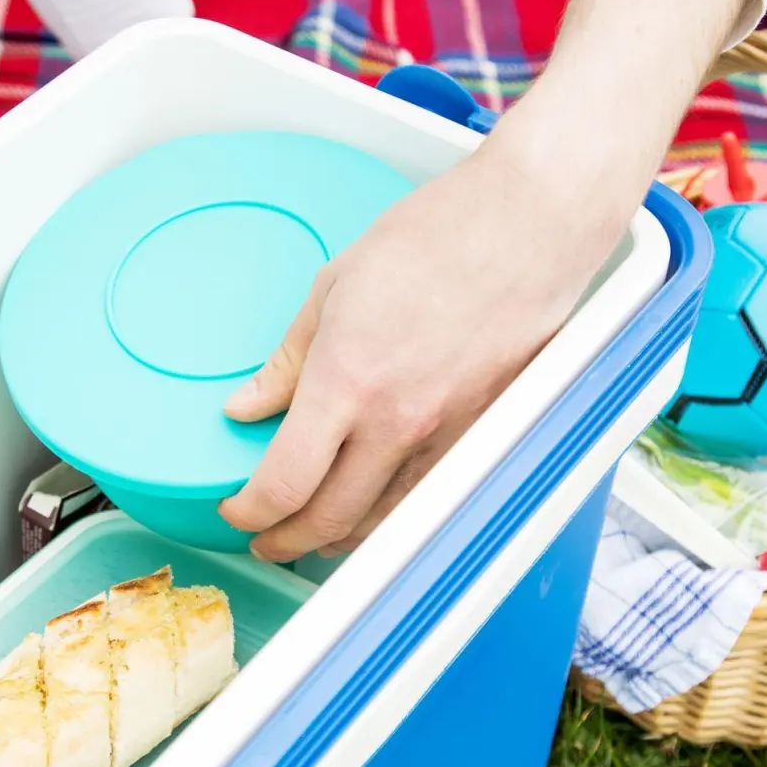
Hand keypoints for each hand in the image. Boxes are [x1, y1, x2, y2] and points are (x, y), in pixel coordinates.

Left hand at [216, 143, 626, 562]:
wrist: (529, 225)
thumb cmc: (439, 237)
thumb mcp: (335, 286)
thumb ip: (287, 361)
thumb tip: (248, 406)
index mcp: (347, 379)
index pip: (285, 483)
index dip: (250, 511)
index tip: (237, 510)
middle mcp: (396, 420)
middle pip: (329, 519)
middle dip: (286, 541)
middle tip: (264, 538)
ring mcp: (446, 433)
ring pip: (383, 521)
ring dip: (338, 539)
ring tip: (311, 533)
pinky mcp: (483, 432)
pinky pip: (428, 497)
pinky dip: (392, 517)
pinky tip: (372, 510)